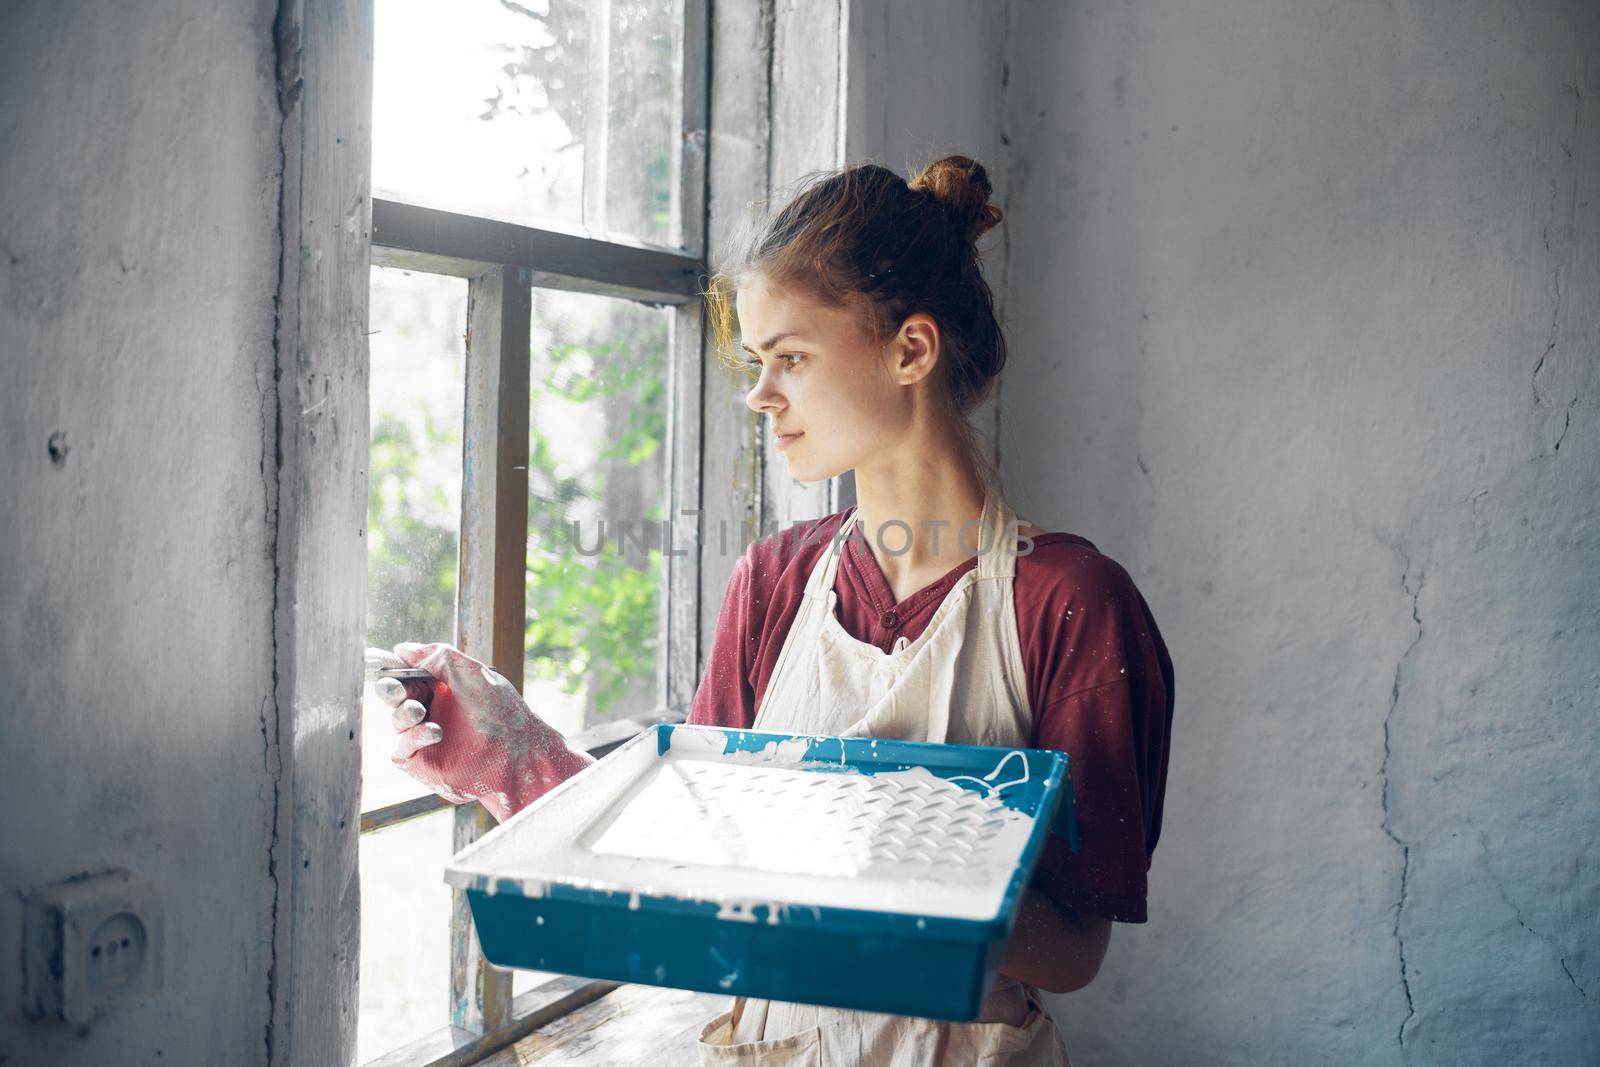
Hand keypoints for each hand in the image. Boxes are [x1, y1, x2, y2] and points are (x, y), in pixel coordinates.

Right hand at [364, 642, 593, 822]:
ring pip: (397, 720)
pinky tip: (433, 732)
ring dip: (404, 713)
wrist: (518, 752)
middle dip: (390, 689)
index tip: (374, 657)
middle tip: (394, 687)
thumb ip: (437, 657)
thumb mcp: (471, 674)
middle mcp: (432, 709)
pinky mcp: (423, 762)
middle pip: (394, 695)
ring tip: (420, 711)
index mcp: (443, 686)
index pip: (408, 672)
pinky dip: (411, 738)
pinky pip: (401, 749)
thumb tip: (401, 648)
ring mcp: (426, 736)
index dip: (390, 665)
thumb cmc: (502, 710)